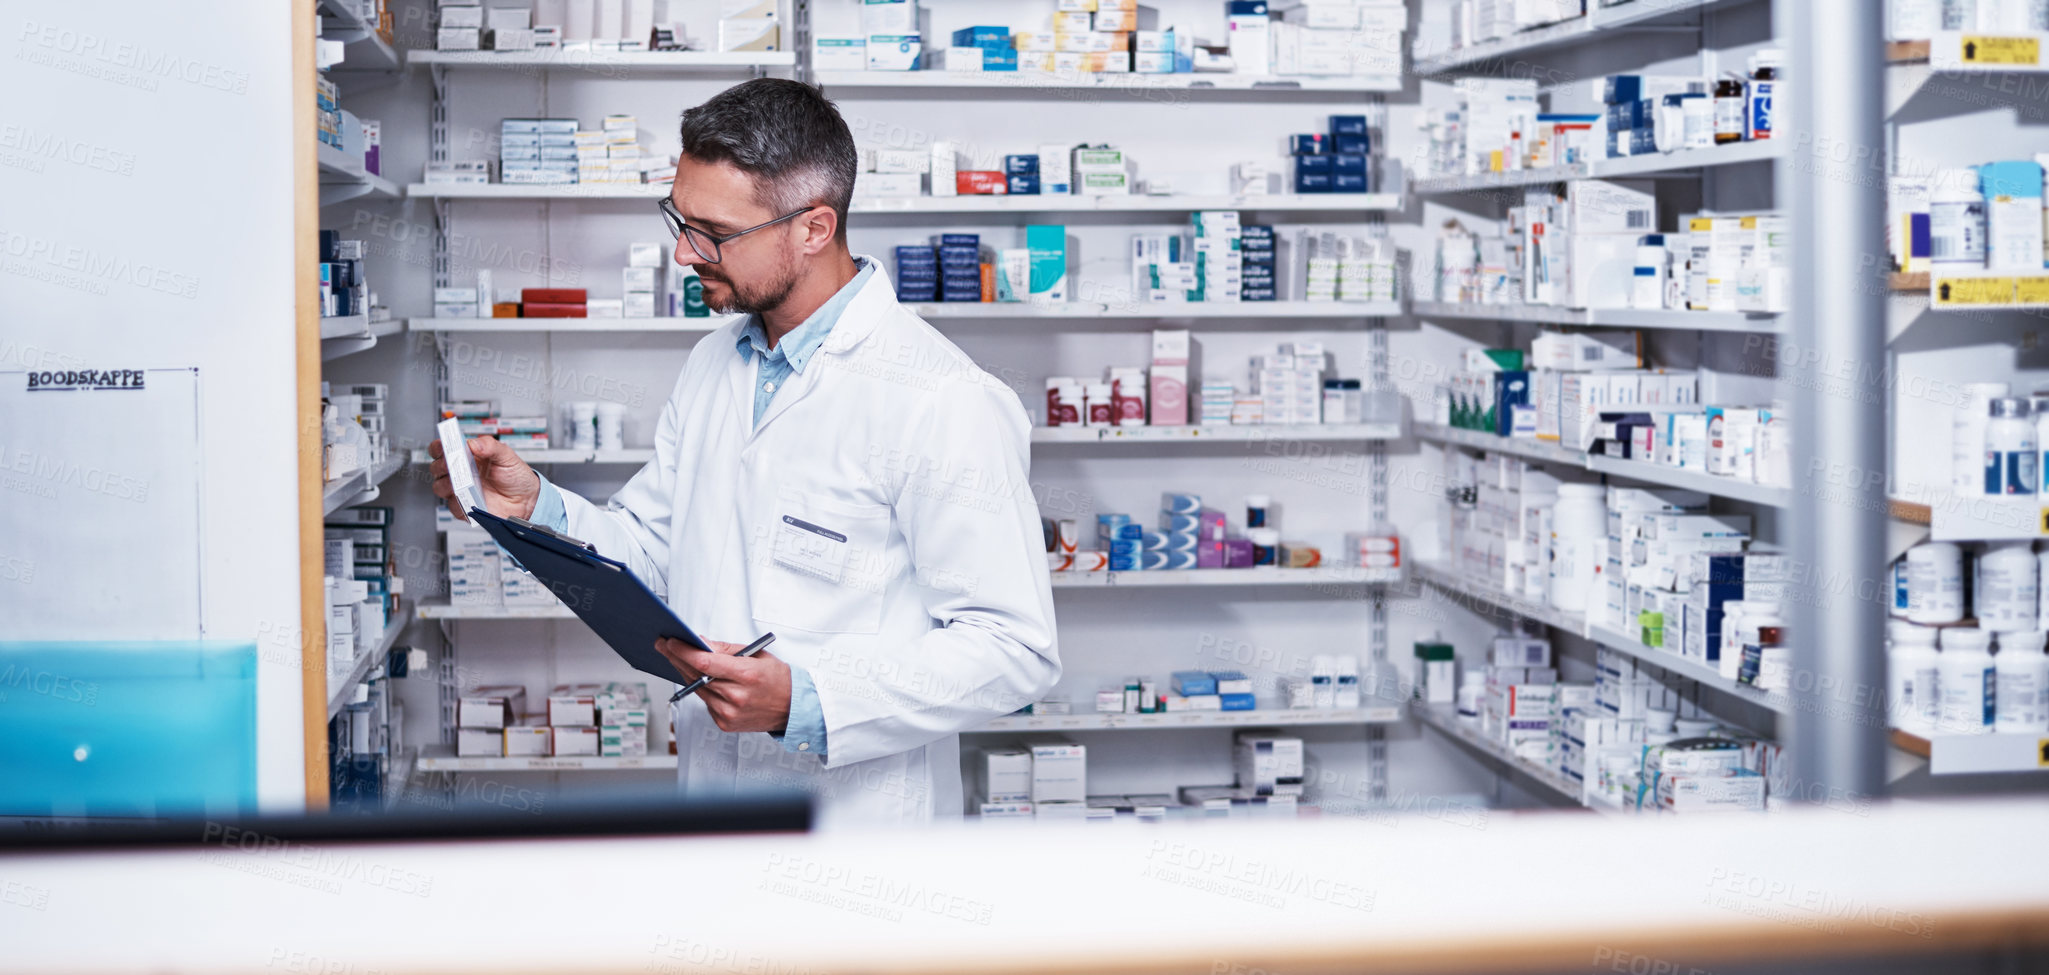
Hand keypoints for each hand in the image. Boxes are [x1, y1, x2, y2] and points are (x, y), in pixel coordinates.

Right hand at [428, 435, 540, 522]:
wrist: (527, 500)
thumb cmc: (515, 476)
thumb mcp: (507, 455)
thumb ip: (490, 446)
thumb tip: (473, 443)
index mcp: (467, 457)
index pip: (444, 449)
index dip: (439, 447)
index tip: (443, 446)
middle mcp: (461, 473)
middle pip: (437, 467)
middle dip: (440, 464)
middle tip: (450, 464)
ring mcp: (461, 490)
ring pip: (439, 486)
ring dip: (445, 483)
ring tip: (458, 481)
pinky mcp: (464, 507)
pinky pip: (452, 506)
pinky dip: (456, 501)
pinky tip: (466, 497)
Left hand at [657, 638, 791, 734]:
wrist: (793, 708)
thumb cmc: (778, 679)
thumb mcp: (757, 655)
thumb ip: (726, 650)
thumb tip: (701, 643)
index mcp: (746, 675)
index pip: (705, 663)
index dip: (683, 651)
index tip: (670, 641)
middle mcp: (736, 696)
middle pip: (696, 675)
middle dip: (676, 658)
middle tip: (663, 646)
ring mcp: (729, 713)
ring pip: (697, 689)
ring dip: (685, 673)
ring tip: (677, 658)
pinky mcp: (725, 723)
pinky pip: (705, 702)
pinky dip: (702, 689)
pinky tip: (700, 679)